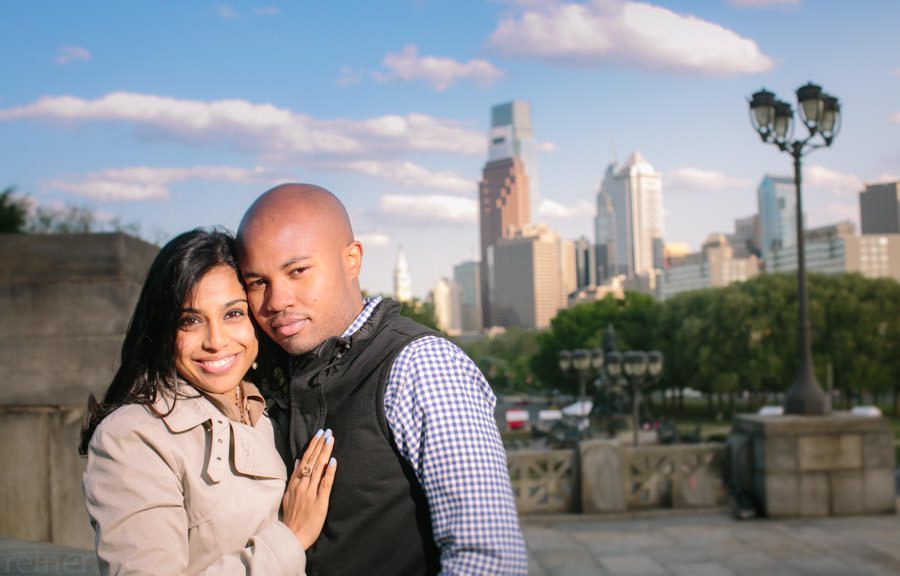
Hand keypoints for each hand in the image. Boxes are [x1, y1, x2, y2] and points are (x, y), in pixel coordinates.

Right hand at [282, 429, 336, 549]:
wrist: (291, 536)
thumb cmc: (292, 518)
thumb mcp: (288, 495)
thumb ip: (294, 478)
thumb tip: (298, 461)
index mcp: (295, 483)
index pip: (304, 460)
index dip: (312, 446)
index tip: (319, 434)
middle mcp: (302, 485)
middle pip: (312, 460)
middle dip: (320, 444)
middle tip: (327, 431)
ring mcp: (310, 493)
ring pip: (318, 468)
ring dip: (325, 452)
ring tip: (331, 439)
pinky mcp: (320, 502)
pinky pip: (325, 484)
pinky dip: (330, 472)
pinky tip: (334, 461)